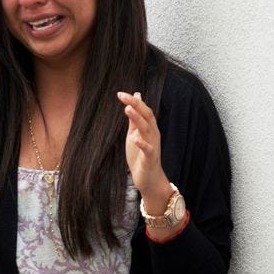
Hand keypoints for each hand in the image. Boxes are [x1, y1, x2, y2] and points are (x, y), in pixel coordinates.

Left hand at [117, 91, 172, 213]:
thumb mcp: (135, 134)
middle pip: (147, 116)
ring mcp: (152, 147)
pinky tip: (135, 137)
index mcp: (149, 129)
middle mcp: (153, 135)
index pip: (144, 111)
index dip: (134, 102)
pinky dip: (142, 143)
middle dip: (136, 105)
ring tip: (128, 109)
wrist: (149, 179)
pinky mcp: (150, 159)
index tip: (120, 93)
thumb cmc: (141, 156)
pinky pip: (148, 150)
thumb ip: (135, 118)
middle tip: (123, 96)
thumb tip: (135, 98)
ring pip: (147, 130)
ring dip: (138, 119)